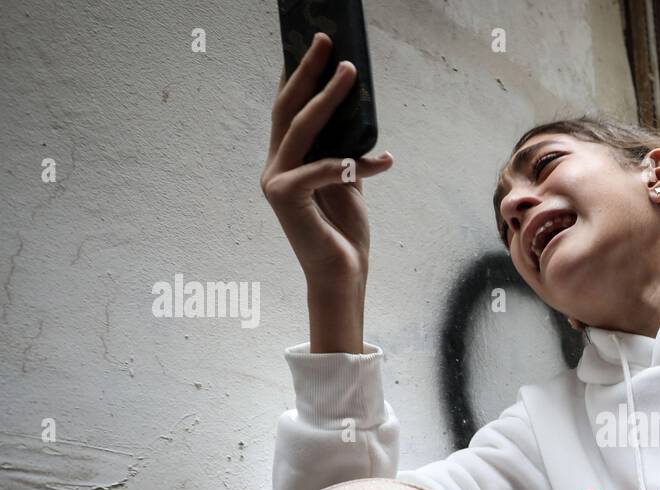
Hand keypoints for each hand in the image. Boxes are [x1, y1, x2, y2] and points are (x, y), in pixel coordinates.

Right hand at [260, 32, 392, 350]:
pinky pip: (321, 170)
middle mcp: (275, 168)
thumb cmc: (345, 232)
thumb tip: (356, 114)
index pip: (289, 111)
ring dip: (329, 99)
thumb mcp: (349, 183)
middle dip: (309, 73)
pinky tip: (382, 162)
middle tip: (328, 42)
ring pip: (302, 129)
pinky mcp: (286, 200)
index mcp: (288, 162)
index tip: (315, 45)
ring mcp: (276, 182)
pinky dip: (350, 164)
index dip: (299, 76)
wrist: (343, 275)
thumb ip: (344, 151)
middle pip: (289, 110)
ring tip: (351, 74)